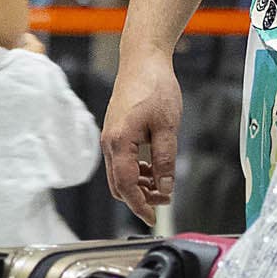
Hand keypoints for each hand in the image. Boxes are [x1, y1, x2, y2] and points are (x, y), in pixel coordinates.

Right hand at [102, 51, 181, 221]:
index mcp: (119, 142)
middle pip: (118, 184)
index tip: (153, 218)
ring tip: (162, 184)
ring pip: (120, 174)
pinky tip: (154, 167)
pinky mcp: (116, 131)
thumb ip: (165, 160)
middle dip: (139, 198)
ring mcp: (110, 136)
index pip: (125, 186)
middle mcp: (109, 142)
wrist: (143, 59)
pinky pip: (122, 160)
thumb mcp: (167, 127)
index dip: (139, 205)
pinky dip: (136, 170)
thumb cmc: (154, 86)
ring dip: (139, 184)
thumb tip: (165, 188)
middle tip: (163, 201)